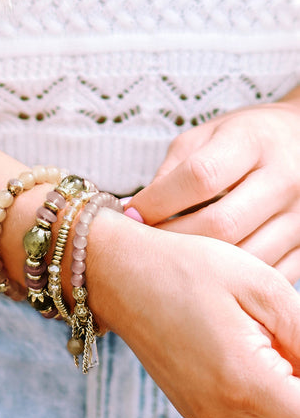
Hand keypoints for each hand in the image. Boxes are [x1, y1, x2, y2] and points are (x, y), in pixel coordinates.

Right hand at [88, 212, 299, 417]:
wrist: (120, 274)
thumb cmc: (188, 268)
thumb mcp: (262, 287)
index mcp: (242, 382)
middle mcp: (221, 413)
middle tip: (286, 335)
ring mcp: (205, 416)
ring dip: (292, 394)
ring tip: (273, 340)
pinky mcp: (196, 411)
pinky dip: (270, 395)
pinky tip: (259, 354)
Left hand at [126, 96, 299, 282]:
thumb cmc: (244, 139)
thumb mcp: (205, 137)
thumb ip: (171, 172)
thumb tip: (136, 214)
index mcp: (253, 141)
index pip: (200, 177)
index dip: (158, 201)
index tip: (132, 215)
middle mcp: (284, 178)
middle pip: (221, 225)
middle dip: (174, 240)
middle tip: (146, 245)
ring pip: (243, 259)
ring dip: (200, 266)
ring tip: (173, 261)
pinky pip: (265, 276)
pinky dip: (231, 280)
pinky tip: (208, 272)